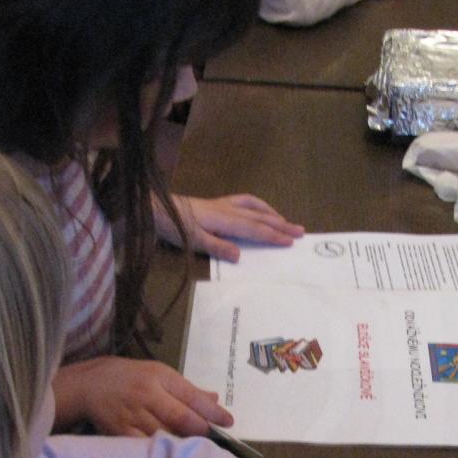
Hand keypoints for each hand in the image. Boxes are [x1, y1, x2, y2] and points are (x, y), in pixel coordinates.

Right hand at [52, 355, 232, 436]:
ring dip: (184, 444)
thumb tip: (215, 401)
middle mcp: (146, 395)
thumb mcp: (159, 374)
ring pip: (164, 435)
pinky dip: (160, 452)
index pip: (192, 396)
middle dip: (201, 430)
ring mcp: (132, 415)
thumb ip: (187, 390)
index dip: (213, 412)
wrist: (90, 385)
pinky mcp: (120, 432)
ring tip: (197, 450)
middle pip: (180, 417)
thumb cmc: (131, 378)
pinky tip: (171, 456)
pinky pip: (144, 446)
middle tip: (213, 439)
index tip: (228, 422)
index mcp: (159, 377)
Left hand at [156, 194, 303, 262]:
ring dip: (272, 213)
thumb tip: (240, 256)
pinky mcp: (217, 203)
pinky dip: (258, 205)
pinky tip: (261, 211)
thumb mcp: (193, 241)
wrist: (156, 207)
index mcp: (225, 220)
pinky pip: (245, 201)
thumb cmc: (174, 226)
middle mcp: (228, 209)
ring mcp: (223, 204)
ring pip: (255, 206)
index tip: (291, 241)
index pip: (255, 230)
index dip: (273, 236)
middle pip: (260, 217)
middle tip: (301, 231)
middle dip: (281, 224)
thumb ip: (217, 247)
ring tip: (286, 221)